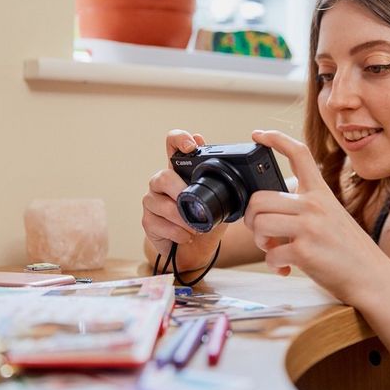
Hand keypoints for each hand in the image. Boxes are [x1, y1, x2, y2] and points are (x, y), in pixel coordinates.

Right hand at [141, 130, 225, 270]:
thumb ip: (224, 188)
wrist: (194, 249)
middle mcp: (162, 182)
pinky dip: (177, 232)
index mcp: (180, 171)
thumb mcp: (220, 203)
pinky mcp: (148, 221)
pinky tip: (186, 236)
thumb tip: (242, 179)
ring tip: (195, 227)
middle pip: (164, 176)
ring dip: (181, 218)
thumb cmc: (204, 221)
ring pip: (160, 203)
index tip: (191, 145)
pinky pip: (158, 224)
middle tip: (193, 203)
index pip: (173, 144)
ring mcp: (152, 201)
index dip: (179, 139)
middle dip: (180, 191)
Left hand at [244, 130, 385, 303]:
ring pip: (259, 223)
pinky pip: (270, 254)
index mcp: (321, 193)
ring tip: (273, 249)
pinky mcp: (305, 251)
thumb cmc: (349, 250)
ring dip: (259, 241)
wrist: (373, 278)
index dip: (275, 138)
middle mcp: (315, 205)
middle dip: (252, 219)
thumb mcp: (332, 216)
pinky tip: (285, 268)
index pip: (299, 153)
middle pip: (260, 198)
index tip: (258, 134)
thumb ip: (304, 208)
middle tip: (263, 233)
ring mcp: (310, 227)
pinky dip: (273, 264)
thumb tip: (268, 215)